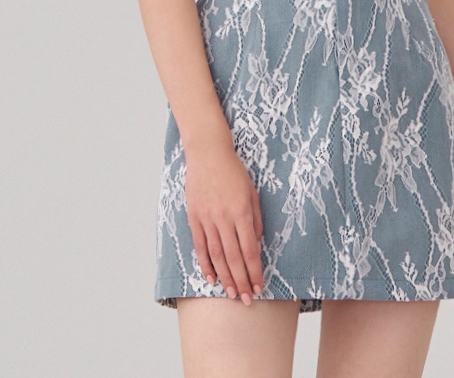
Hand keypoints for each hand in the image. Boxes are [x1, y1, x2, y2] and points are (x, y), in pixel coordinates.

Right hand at [184, 140, 264, 304]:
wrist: (208, 154)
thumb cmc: (234, 171)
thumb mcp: (252, 192)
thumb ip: (255, 219)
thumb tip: (256, 245)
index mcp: (242, 211)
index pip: (249, 250)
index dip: (254, 271)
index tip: (259, 286)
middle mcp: (224, 218)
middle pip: (234, 257)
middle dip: (242, 281)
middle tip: (247, 299)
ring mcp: (207, 219)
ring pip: (217, 255)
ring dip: (225, 277)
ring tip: (232, 294)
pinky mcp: (194, 217)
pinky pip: (200, 246)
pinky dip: (205, 264)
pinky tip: (211, 278)